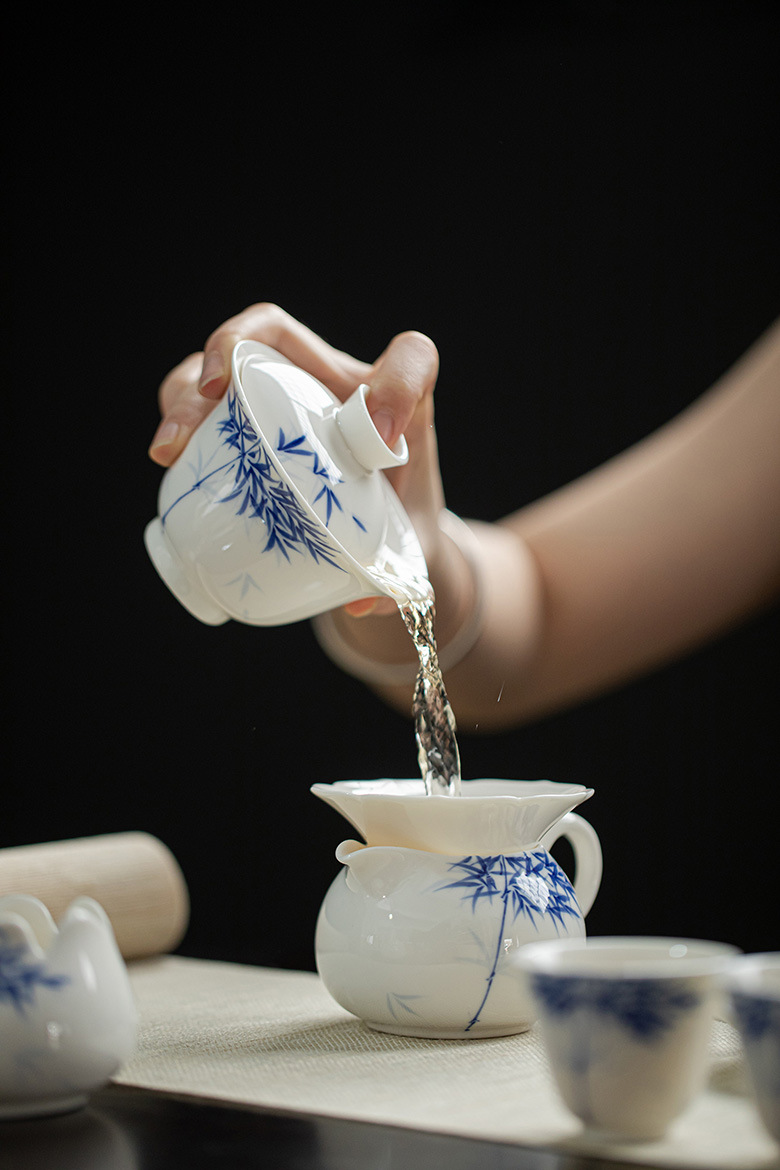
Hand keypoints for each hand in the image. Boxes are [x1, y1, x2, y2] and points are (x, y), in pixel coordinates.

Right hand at [148, 303, 446, 614]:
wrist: (372, 539)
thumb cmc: (395, 530)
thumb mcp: (408, 549)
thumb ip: (397, 575)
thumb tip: (361, 598)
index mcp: (390, 402)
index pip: (410, 357)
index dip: (399, 380)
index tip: (385, 439)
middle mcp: (328, 383)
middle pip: (273, 332)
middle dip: (231, 349)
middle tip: (211, 395)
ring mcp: (278, 396)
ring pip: (220, 362)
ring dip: (186, 390)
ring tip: (171, 444)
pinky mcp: (242, 423)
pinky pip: (198, 401)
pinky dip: (176, 418)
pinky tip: (167, 458)